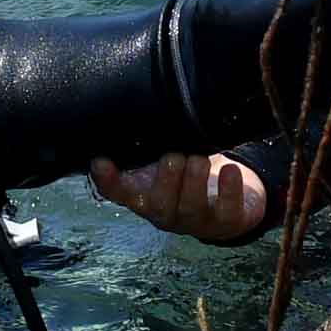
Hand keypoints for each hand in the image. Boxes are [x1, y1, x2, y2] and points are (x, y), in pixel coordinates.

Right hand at [87, 150, 276, 245]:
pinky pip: (227, 211)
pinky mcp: (227, 222)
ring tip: (198, 159)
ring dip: (193, 181)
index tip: (100, 161)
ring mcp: (196, 220)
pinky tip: (230, 170)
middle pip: (157, 204)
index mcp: (146, 196)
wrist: (231, 205)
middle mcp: (167, 212)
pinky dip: (229, 190)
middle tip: (172, 157)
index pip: (119, 192)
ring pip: (190, 207)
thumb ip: (150, 144)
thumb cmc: (188, 176)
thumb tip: (134, 109)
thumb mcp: (164, 160)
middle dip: (164, 180)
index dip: (108, 180)